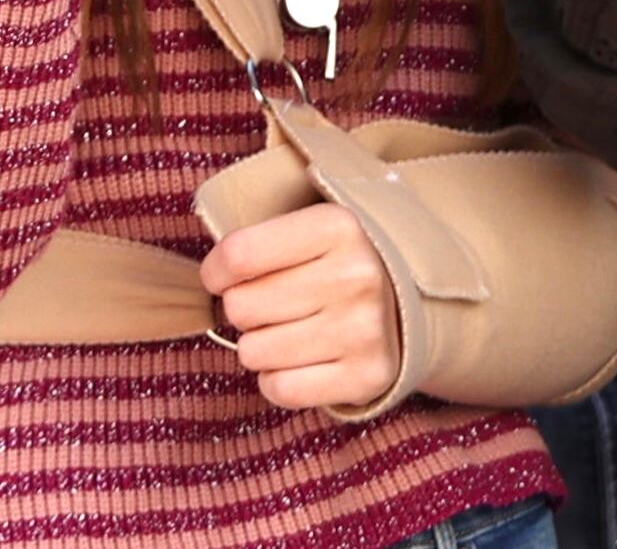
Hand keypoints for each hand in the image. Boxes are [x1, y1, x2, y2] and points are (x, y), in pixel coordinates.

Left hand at [203, 198, 402, 411]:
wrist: (408, 305)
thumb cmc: (336, 266)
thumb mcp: (310, 230)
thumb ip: (260, 243)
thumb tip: (208, 279)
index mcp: (337, 227)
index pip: (238, 255)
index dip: (216, 272)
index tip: (222, 276)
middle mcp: (356, 277)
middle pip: (241, 307)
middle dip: (243, 310)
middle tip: (270, 306)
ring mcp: (364, 330)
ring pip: (254, 352)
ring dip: (259, 347)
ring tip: (288, 332)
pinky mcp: (367, 377)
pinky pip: (280, 389)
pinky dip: (277, 380)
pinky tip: (298, 362)